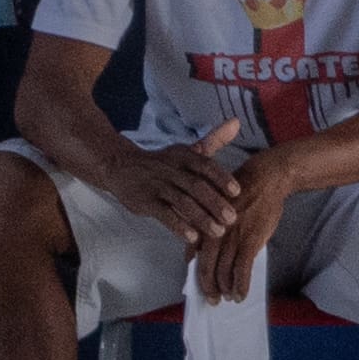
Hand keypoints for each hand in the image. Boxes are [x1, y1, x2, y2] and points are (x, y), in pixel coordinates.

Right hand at [111, 131, 244, 248]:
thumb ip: (213, 140)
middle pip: (196, 186)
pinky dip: (178, 226)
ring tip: (218, 232)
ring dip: (201, 218)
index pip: (205, 165)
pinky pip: (164, 214)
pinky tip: (192, 237)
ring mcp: (157, 185)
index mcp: (184, 156)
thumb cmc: (164, 162)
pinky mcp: (145, 201)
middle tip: (232, 218)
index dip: (221, 178)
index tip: (237, 192)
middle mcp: (171, 169)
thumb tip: (237, 122)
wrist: (121, 166)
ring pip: (182, 202)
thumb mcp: (187, 150)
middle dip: (215, 203)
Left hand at [188, 155, 291, 304]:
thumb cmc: (241, 191)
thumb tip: (200, 250)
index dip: (196, 275)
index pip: (194, 257)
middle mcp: (214, 234)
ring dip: (225, 290)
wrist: (266, 179)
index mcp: (204, 225)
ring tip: (228, 298)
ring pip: (224, 273)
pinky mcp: (250, 241)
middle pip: (206, 269)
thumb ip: (208, 227)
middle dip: (208, 288)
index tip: (200, 286)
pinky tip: (241, 295)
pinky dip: (241, 287)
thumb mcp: (217, 205)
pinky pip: (242, 271)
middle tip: (212, 300)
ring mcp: (231, 239)